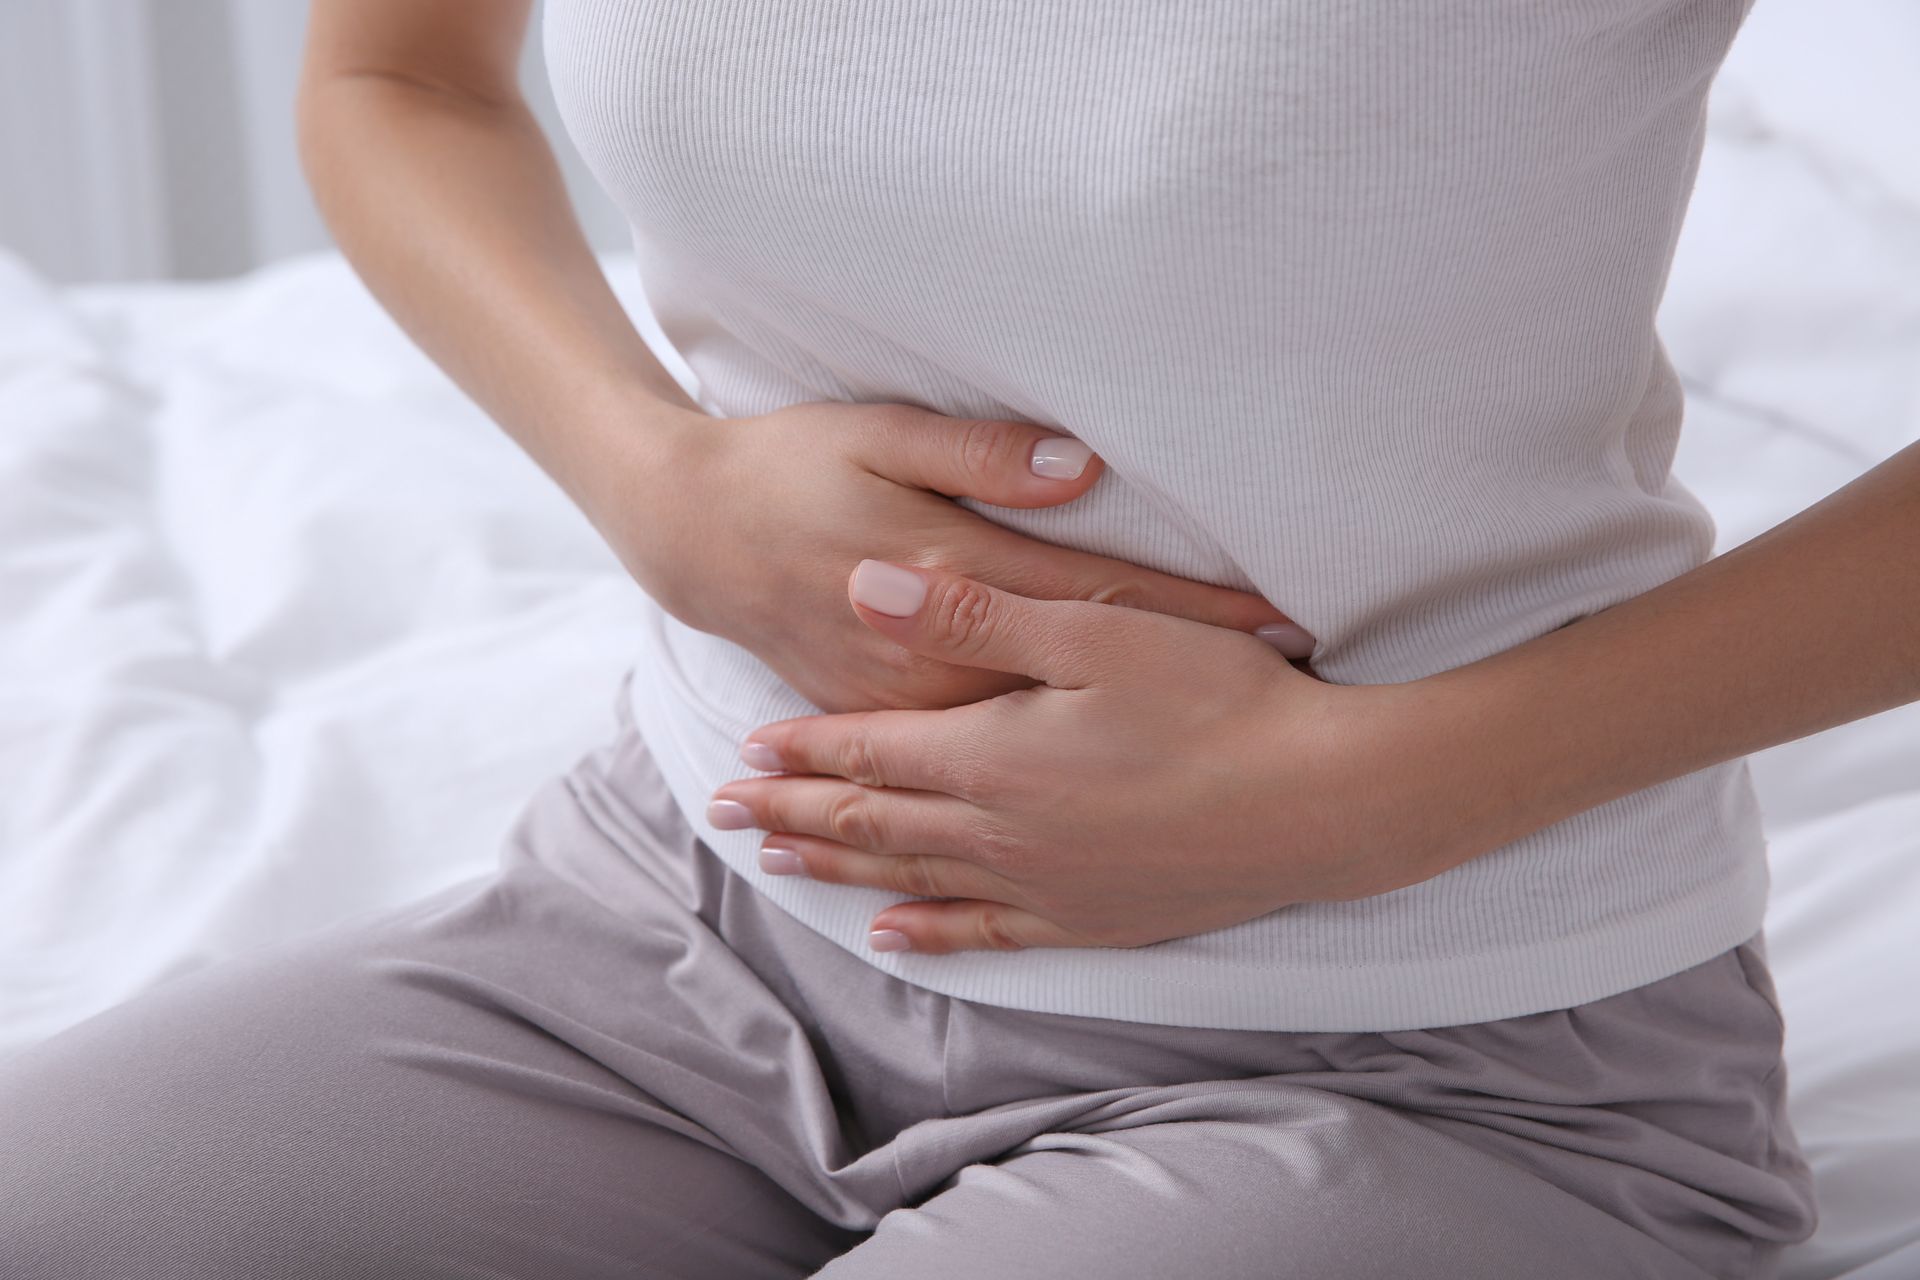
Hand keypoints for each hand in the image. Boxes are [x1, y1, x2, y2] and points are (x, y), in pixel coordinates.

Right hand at [582, 400, 1314, 713]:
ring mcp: (908, 702)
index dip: (1195, 607)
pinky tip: (1100, 802)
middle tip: (1289, 693)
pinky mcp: (885, 721)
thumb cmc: (791, 470)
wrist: (694, 536)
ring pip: (1040, 737)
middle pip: (1087, 677)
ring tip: (1225, 762)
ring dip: (1131, 743)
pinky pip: (977, 766)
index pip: (1102, 593)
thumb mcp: (878, 436)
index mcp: (950, 573)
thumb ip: (982, 457)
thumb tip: (1079, 471)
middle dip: (1185, 683)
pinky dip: (1048, 772)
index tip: (1282, 620)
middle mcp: (936, 657)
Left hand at [706, 561, 1473, 953]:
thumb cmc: (1220, 701)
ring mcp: (1045, 884)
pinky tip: (891, 932)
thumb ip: (969, 615)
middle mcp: (1001, 831)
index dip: (805, 746)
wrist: (1325, 801)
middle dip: (796, 808)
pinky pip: (983, 933)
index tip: (747, 747)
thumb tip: (862, 586)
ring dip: (840, 865)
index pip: (870, 750)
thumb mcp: (1093, 633)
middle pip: (872, 818)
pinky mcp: (1091, 918)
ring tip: (780, 861)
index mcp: (992, 756)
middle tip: (728, 812)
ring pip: (911, 877)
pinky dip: (928, 931)